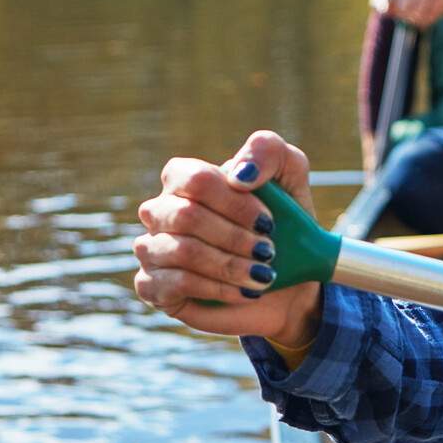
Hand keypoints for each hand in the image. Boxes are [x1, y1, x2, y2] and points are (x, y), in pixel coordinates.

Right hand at [133, 131, 323, 342]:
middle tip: (268, 252)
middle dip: (235, 237)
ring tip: (262, 275)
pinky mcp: (153, 287)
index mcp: (185, 178)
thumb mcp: (289, 175)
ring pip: (182, 251)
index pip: (195, 179)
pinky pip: (176, 284)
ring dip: (230, 265)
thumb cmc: (285, 221)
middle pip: (185, 215)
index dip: (234, 203)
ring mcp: (152, 248)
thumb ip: (268, 152)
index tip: (269, 223)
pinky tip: (244, 291)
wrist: (290, 278)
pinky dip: (218, 289)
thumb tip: (239, 174)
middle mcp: (161, 211)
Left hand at [371, 0, 442, 28]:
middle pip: (401, 7)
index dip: (389, 10)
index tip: (392, 13)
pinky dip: (430, 18)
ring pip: (415, 11)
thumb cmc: (425, 1)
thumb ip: (387, 4)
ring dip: (419, 18)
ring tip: (422, 18)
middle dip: (406, 16)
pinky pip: (429, 12)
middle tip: (412, 18)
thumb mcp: (404, 2)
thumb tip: (373, 3)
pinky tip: (434, 15)